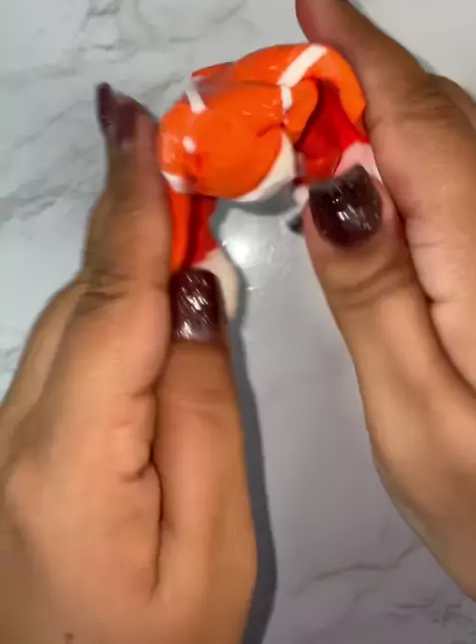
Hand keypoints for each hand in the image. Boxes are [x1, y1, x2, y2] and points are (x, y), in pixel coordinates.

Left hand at [0, 88, 255, 643]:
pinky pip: (62, 354)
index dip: (130, 207)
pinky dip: (107, 311)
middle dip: (136, 225)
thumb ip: (203, 409)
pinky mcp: (10, 443)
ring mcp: (2, 435)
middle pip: (84, 301)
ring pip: (69, 322)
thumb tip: (198, 293)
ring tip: (180, 221)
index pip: (111, 301)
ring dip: (124, 266)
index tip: (134, 124)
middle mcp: (13, 430)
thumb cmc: (156, 641)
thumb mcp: (212, 542)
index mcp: (68, 454)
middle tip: (189, 165)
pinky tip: (146, 306)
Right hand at [297, 0, 475, 600]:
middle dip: (358, 77)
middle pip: (439, 120)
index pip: (416, 124)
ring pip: (456, 141)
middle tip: (279, 72)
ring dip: (382, 110)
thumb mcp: (415, 412)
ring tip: (308, 112)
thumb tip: (332, 179)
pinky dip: (413, 150)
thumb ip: (374, 290)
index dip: (360, 54)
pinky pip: (466, 176)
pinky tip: (372, 168)